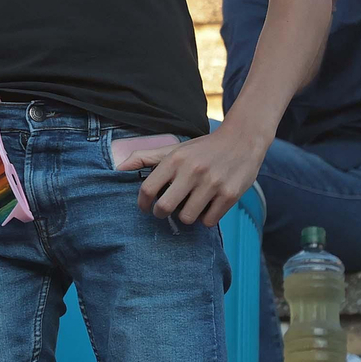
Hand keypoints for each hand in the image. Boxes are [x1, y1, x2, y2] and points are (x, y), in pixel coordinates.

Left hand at [118, 126, 267, 226]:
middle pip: (165, 207)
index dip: (142, 203)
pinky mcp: (230, 195)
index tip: (144, 207)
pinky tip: (206, 207)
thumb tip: (118, 168)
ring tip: (189, 206)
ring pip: (187, 218)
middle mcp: (192, 171)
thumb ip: (146, 157)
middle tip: (165, 210)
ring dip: (185, 216)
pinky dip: (205, 219)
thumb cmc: (202, 148)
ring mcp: (212, 184)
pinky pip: (209, 221)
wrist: (242, 140)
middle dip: (161, 213)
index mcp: (175, 159)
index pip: (147, 189)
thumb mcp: (174, 149)